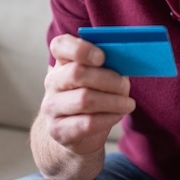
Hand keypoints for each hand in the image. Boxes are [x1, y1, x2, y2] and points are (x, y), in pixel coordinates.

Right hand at [40, 34, 135, 155]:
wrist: (76, 133)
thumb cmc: (93, 96)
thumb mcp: (99, 76)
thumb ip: (108, 65)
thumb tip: (126, 61)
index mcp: (62, 62)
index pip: (60, 46)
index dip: (81, 49)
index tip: (102, 57)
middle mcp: (52, 82)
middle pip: (77, 73)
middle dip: (109, 79)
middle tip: (126, 86)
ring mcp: (52, 107)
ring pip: (84, 99)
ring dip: (114, 101)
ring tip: (128, 104)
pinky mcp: (58, 130)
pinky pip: (88, 122)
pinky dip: (109, 118)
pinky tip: (118, 115)